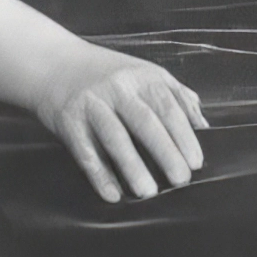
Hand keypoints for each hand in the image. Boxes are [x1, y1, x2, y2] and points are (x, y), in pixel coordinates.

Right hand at [35, 43, 207, 203]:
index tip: (196, 162)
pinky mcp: (69, 122)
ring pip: (115, 137)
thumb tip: (202, 125)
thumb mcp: (144, 74)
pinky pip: (86, 152)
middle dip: (166, 152)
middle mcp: (118, 89)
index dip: (184, 135)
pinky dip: (100, 175)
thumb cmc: (107, 74)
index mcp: (143, 77)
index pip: (169, 107)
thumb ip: (175, 95)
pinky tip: (113, 194)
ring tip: (148, 191)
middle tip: (180, 179)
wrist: (53, 63)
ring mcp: (92, 105)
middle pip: (145, 122)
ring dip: (133, 167)